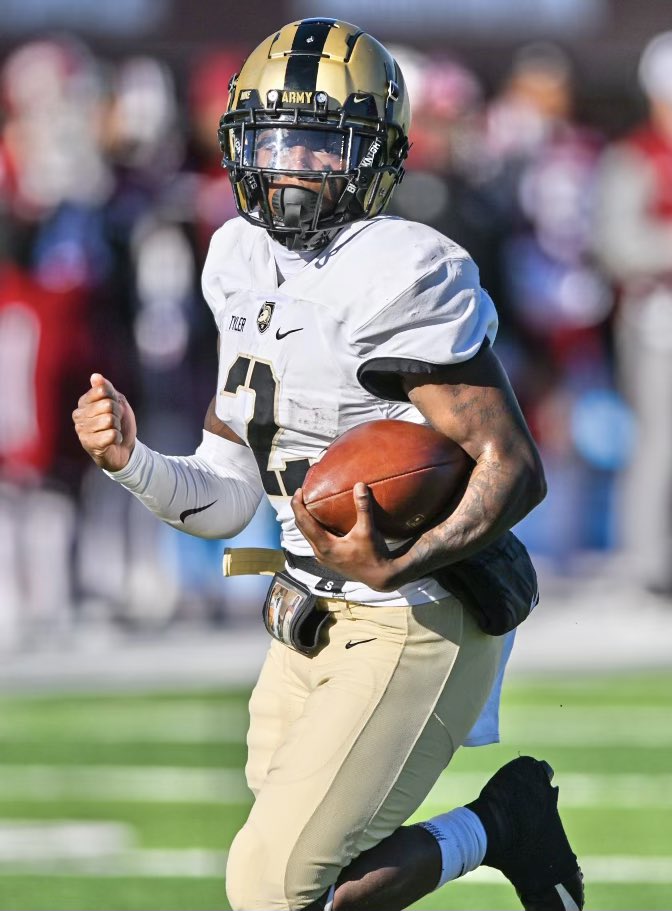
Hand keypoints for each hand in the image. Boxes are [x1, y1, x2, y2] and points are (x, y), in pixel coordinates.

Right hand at [72, 373, 136, 471]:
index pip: (102, 390)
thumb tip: (95, 376)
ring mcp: (82, 430)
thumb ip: (106, 389)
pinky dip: (117, 437)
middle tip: (115, 422)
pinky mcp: (89, 444)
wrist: (125, 448)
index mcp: (84, 402)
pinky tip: (112, 441)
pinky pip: (111, 434)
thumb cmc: (119, 423)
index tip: (115, 407)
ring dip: (117, 426)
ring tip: (112, 431)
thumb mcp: (117, 402)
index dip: (115, 399)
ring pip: (109, 420)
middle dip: (117, 414)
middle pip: (107, 405)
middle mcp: (78, 415)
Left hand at [291, 482, 406, 590]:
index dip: (298, 505)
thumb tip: (359, 486)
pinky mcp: (329, 559)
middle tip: (302, 493)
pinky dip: (314, 527)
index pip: (303, 522)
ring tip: (310, 503)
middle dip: (299, 510)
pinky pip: (315, 540)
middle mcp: (320, 553)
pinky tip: (322, 519)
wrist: (380, 577)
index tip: (299, 490)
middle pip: (302, 528)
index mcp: (325, 546)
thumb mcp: (368, 531)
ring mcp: (323, 557)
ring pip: (307, 535)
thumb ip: (363, 508)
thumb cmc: (373, 555)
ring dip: (306, 519)